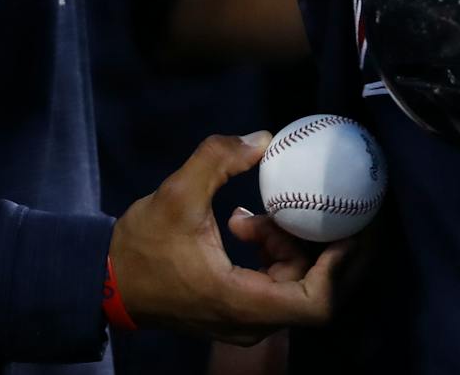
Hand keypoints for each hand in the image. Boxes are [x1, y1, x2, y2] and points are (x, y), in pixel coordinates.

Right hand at [109, 131, 347, 343]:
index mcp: (242, 302)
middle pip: (317, 290)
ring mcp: (247, 319)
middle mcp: (251, 321)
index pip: (316, 302)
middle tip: (336, 204)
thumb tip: (265, 138)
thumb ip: (219, 159)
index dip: (342, 266)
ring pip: (297, 283)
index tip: (351, 224)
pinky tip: (245, 223)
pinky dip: (274, 250)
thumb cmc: (142, 246)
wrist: (108, 282)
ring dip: (291, 242)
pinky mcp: (240, 308)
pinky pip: (277, 281)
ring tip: (260, 213)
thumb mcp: (176, 194)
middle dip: (328, 246)